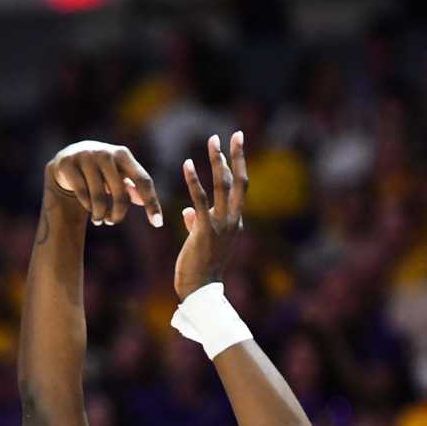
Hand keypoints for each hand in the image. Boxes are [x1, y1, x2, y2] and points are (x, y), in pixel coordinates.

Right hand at [45, 142, 161, 228]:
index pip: (143, 181)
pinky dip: (87, 207)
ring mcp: (86, 158)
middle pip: (121, 194)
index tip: (158, 224)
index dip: (152, 203)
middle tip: (112, 222)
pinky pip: (83, 195)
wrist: (69, 157)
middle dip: (118, 214)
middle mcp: (106, 153)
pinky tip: (89, 210)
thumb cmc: (102, 170)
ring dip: (100, 215)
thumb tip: (142, 201)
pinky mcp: (69, 165)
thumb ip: (133, 187)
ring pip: (99, 198)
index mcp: (123, 155)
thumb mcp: (118, 175)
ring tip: (99, 220)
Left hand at [174, 132, 246, 299]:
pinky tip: (187, 164)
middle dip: (237, 156)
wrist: (200, 291)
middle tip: (234, 134)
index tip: (234, 146)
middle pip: (239, 182)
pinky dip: (194, 180)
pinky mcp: (205, 230)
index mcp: (235, 222)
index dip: (236, 166)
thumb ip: (196, 223)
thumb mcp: (202, 242)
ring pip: (222, 186)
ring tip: (212, 141)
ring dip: (217, 161)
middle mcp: (233, 221)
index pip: (238, 189)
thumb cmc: (200, 268)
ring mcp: (221, 225)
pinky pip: (200, 200)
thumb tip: (188, 210)